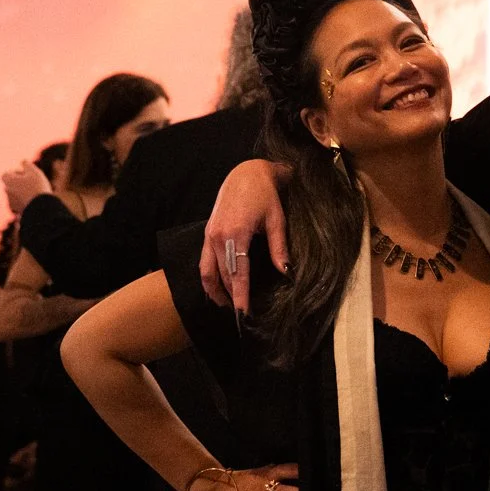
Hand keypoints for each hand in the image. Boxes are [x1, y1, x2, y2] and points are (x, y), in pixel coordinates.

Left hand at [2, 161, 52, 214]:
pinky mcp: (17, 210)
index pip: (7, 174)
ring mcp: (11, 202)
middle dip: (20, 182)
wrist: (40, 207)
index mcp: (8, 180)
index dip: (16, 172)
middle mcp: (7, 191)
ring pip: (15, 194)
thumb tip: (23, 161)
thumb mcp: (34, 171)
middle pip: (11, 184)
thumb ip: (27, 164)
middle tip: (33, 182)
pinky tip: (36, 201)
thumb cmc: (37, 186)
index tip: (27, 174)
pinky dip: (25, 201)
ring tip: (36, 192)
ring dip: (23, 192)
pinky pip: (20, 203)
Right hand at [200, 160, 291, 312]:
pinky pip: (203, 262)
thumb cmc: (265, 195)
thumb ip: (279, 247)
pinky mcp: (207, 233)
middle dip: (230, 297)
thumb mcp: (276, 220)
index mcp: (236, 233)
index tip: (243, 313)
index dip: (240, 295)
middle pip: (222, 276)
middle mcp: (218, 236)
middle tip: (241, 316)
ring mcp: (209, 235)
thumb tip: (286, 272)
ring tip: (227, 306)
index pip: (237, 273)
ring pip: (207, 272)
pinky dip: (208, 278)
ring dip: (215, 291)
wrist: (246, 173)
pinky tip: (217, 288)